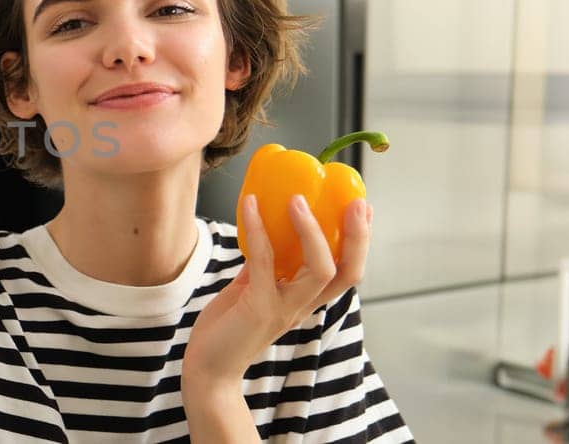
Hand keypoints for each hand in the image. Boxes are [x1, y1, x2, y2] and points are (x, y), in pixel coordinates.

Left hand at [183, 194, 372, 384]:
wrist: (206, 369)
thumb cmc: (228, 329)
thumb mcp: (251, 291)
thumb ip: (264, 268)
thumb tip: (265, 235)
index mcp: (305, 301)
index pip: (345, 272)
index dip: (359, 242)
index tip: (362, 208)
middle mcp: (303, 306)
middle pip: (347, 273)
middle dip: (357, 237)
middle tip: (354, 202)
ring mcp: (284, 308)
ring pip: (319, 270)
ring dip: (311, 231)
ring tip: (298, 200)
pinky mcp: (259, 307)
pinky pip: (264, 261)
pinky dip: (258, 229)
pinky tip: (249, 205)